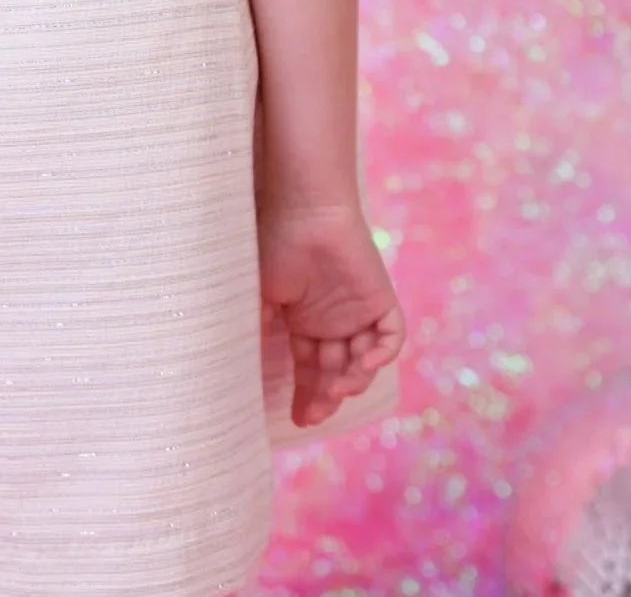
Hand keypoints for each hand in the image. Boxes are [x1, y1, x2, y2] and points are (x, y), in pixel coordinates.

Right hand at [258, 198, 405, 427]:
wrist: (302, 210)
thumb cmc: (274, 245)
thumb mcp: (258, 296)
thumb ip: (255, 330)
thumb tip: (239, 369)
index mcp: (304, 319)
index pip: (309, 367)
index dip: (306, 395)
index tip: (296, 420)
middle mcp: (333, 318)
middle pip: (336, 371)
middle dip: (326, 397)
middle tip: (313, 414)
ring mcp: (358, 309)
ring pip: (363, 361)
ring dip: (351, 381)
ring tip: (334, 389)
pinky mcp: (380, 298)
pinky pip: (391, 337)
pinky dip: (381, 355)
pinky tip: (361, 365)